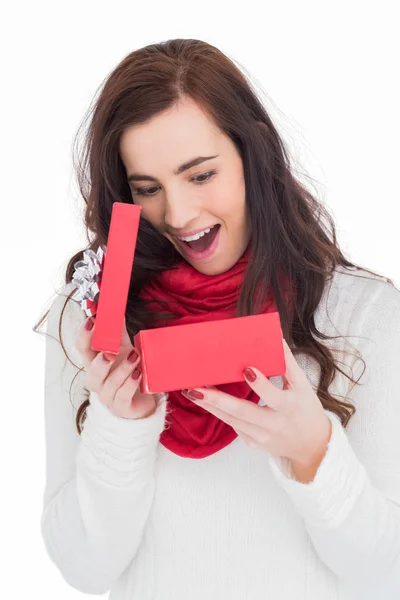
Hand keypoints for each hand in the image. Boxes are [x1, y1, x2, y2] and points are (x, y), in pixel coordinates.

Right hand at [75, 315, 159, 419]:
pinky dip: (130, 384)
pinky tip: (139, 374)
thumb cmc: (128, 373)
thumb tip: (116, 308)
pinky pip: (122, 396)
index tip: (93, 319)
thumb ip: (118, 331)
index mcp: (95, 364)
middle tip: (111, 350)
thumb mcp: (124, 349)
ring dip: (122, 369)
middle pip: (91, 371)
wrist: (142, 400)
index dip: (85, 335)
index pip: (83, 349)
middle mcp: (98, 381)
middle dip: (100, 360)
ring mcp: (108, 396)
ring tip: (136, 357)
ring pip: (108, 384)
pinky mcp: (121, 407)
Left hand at [181, 339, 331, 470]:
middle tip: (196, 387)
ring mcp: (261, 437)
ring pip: (231, 420)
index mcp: (290, 407)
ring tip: (190, 390)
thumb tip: (276, 338)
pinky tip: (203, 400)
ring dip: (209, 405)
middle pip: (243, 412)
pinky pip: (232, 425)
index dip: (260, 385)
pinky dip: (217, 412)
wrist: (311, 446)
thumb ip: (288, 363)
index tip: (246, 369)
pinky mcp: (252, 442)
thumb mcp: (303, 386)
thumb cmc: (305, 410)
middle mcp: (274, 425)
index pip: (273, 396)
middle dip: (217, 399)